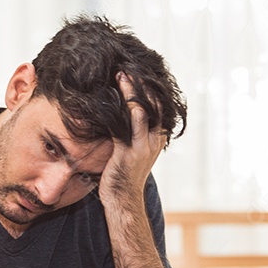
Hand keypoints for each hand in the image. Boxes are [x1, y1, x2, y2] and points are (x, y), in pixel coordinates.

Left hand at [98, 73, 166, 201]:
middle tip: (130, 66)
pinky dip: (117, 111)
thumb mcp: (132, 150)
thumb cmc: (122, 176)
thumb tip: (120, 112)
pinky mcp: (127, 154)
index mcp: (157, 137)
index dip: (151, 88)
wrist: (122, 201)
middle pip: (154, 104)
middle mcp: (153, 140)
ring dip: (131, 91)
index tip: (139, 71)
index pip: (159, 106)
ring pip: (141, 112)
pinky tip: (107, 99)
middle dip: (143, 84)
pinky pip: (124, 127)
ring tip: (121, 74)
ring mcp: (142, 147)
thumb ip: (132, 132)